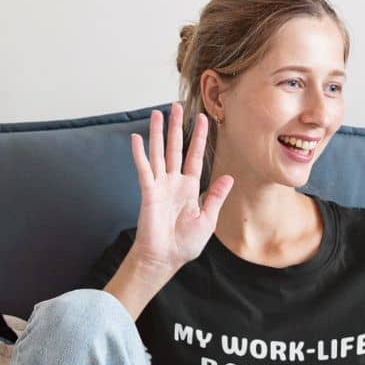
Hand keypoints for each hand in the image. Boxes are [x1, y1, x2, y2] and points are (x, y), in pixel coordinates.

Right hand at [130, 101, 233, 271]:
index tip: (203, 118)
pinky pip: (144, 170)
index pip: (195, 156)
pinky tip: (136, 138)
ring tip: (157, 113)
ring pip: (159, 153)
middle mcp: (174, 182)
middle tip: (177, 106)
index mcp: (189, 187)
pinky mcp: (148, 192)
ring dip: (157, 133)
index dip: (199, 137)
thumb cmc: (185, 243)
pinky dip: (139, 154)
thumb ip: (215, 196)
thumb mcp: (207, 219)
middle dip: (177, 127)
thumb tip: (228, 177)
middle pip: (175, 148)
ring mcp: (160, 185)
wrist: (166, 258)